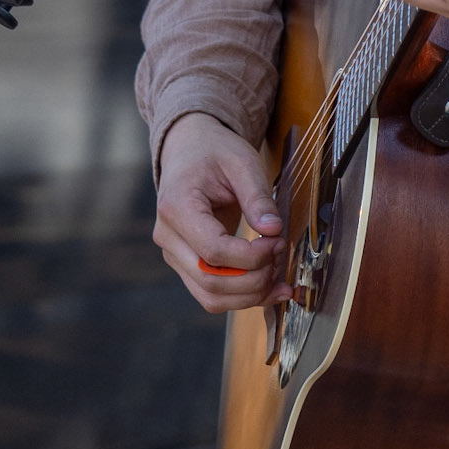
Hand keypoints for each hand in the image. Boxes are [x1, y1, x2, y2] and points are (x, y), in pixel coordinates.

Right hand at [154, 111, 292, 313]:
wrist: (191, 151)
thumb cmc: (215, 153)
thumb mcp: (242, 163)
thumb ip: (257, 197)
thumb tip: (274, 230)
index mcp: (176, 207)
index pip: (213, 250)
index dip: (251, 256)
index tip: (277, 242)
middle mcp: (168, 236)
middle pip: (210, 281)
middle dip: (254, 279)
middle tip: (281, 254)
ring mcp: (174, 254)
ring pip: (210, 297)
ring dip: (250, 294)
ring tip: (278, 273)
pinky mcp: (186, 265)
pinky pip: (212, 294)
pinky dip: (242, 297)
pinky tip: (270, 288)